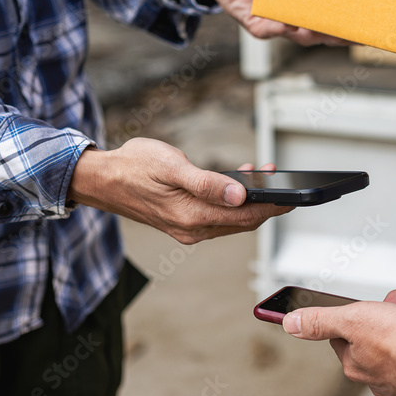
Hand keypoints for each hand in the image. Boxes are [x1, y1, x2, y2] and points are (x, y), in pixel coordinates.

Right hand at [68, 138, 292, 243]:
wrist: (102, 180)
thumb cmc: (133, 167)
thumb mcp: (171, 166)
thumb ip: (206, 181)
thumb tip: (239, 193)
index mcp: (192, 216)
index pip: (246, 216)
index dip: (273, 205)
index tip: (293, 195)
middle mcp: (192, 229)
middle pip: (243, 222)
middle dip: (266, 203)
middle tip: (280, 181)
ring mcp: (187, 229)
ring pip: (231, 221)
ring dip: (249, 202)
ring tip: (260, 177)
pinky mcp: (183, 223)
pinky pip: (217, 219)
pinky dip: (232, 204)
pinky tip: (235, 187)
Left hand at [196, 0, 352, 45]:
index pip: (341, 12)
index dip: (356, 19)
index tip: (374, 18)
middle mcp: (300, 13)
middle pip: (326, 33)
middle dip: (342, 36)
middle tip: (355, 35)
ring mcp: (280, 21)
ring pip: (302, 37)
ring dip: (314, 35)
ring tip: (325, 32)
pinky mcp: (257, 24)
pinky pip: (269, 31)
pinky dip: (278, 28)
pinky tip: (288, 25)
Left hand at [282, 290, 395, 395]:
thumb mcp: (351, 320)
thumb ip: (320, 321)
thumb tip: (290, 324)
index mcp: (357, 365)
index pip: (343, 338)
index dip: (350, 316)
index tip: (357, 305)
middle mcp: (381, 376)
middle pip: (376, 336)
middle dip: (384, 313)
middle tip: (392, 300)